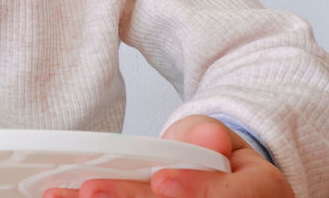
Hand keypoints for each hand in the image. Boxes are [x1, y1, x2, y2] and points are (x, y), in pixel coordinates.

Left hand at [42, 115, 291, 197]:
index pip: (233, 196)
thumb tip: (208, 136)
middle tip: (93, 191)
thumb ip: (210, 136)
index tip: (162, 182)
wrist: (220, 182)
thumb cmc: (217, 162)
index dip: (197, 189)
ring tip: (68, 197)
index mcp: (260, 194)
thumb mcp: (220, 137)